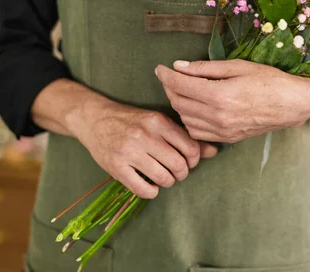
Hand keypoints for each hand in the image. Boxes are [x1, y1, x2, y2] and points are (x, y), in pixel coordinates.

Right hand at [68, 99, 217, 198]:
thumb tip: (214, 151)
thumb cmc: (132, 121)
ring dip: (168, 182)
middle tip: (176, 172)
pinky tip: (149, 184)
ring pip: (164, 178)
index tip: (188, 161)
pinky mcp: (116, 167)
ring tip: (163, 177)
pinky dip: (152, 191)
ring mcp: (129, 151)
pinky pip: (144, 189)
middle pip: (179, 165)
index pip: (191, 148)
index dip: (194, 159)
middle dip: (182, 173)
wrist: (94, 118)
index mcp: (158, 121)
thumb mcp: (158, 122)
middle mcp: (145, 135)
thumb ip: (184, 137)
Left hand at [155, 59, 309, 143]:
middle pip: (179, 103)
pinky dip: (190, 120)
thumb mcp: (238, 66)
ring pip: (185, 119)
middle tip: (170, 76)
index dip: (166, 75)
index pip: (180, 85)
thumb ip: (205, 68)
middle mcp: (218, 116)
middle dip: (169, 88)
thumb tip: (179, 66)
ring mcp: (222, 131)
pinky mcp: (226, 138)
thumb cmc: (269, 80)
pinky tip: (195, 108)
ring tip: (183, 90)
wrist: (292, 104)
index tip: (159, 68)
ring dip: (179, 104)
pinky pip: (197, 132)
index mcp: (219, 95)